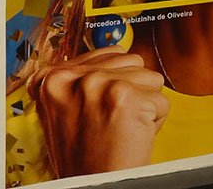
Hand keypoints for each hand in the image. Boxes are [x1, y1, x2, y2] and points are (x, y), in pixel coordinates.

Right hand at [27, 45, 169, 175]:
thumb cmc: (83, 160)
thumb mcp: (65, 111)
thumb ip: (82, 79)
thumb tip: (116, 55)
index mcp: (51, 78)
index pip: (108, 53)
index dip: (115, 84)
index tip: (103, 109)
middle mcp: (71, 77)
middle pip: (132, 62)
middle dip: (131, 92)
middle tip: (111, 124)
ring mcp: (98, 84)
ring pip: (150, 78)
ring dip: (143, 104)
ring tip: (120, 130)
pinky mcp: (125, 97)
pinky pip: (162, 101)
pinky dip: (155, 122)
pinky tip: (131, 138)